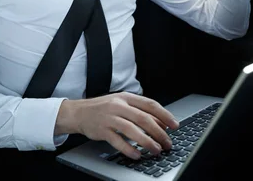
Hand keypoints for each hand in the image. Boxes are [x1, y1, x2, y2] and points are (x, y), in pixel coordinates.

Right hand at [55, 92, 179, 158]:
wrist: (78, 112)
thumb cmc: (103, 109)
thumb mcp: (121, 104)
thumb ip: (139, 111)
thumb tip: (161, 123)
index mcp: (126, 97)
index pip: (150, 104)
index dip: (164, 115)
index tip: (175, 125)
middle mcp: (119, 106)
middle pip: (144, 118)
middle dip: (159, 132)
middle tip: (167, 143)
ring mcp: (109, 117)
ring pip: (132, 130)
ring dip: (147, 141)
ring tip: (156, 150)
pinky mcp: (101, 130)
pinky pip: (118, 141)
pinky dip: (129, 149)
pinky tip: (137, 155)